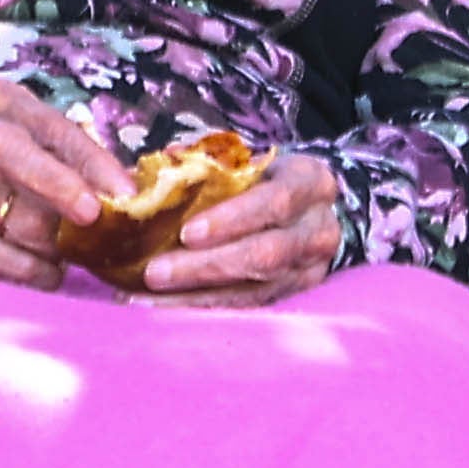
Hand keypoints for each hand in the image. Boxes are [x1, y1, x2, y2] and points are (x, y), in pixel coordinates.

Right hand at [0, 82, 133, 288]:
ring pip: (15, 217)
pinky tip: (51, 273)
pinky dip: (34, 270)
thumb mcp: (28, 139)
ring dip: (57, 242)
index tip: (126, 192)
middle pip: (13, 154)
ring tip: (76, 250)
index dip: (92, 160)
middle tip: (97, 215)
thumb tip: (129, 195)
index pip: (50, 127)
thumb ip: (72, 156)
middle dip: (59, 185)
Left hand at [133, 150, 348, 309]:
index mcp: (311, 182)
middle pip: (267, 253)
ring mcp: (311, 268)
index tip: (186, 233)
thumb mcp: (246, 159)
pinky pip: (248, 307)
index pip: (276, 202)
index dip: (232, 219)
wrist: (305, 208)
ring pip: (256, 289)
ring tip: (149, 298)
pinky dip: (205, 308)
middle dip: (206, 266)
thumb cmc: (262, 177)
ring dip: (198, 295)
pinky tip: (167, 307)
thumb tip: (161, 168)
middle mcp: (319, 229)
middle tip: (154, 273)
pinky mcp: (294, 294)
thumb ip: (206, 160)